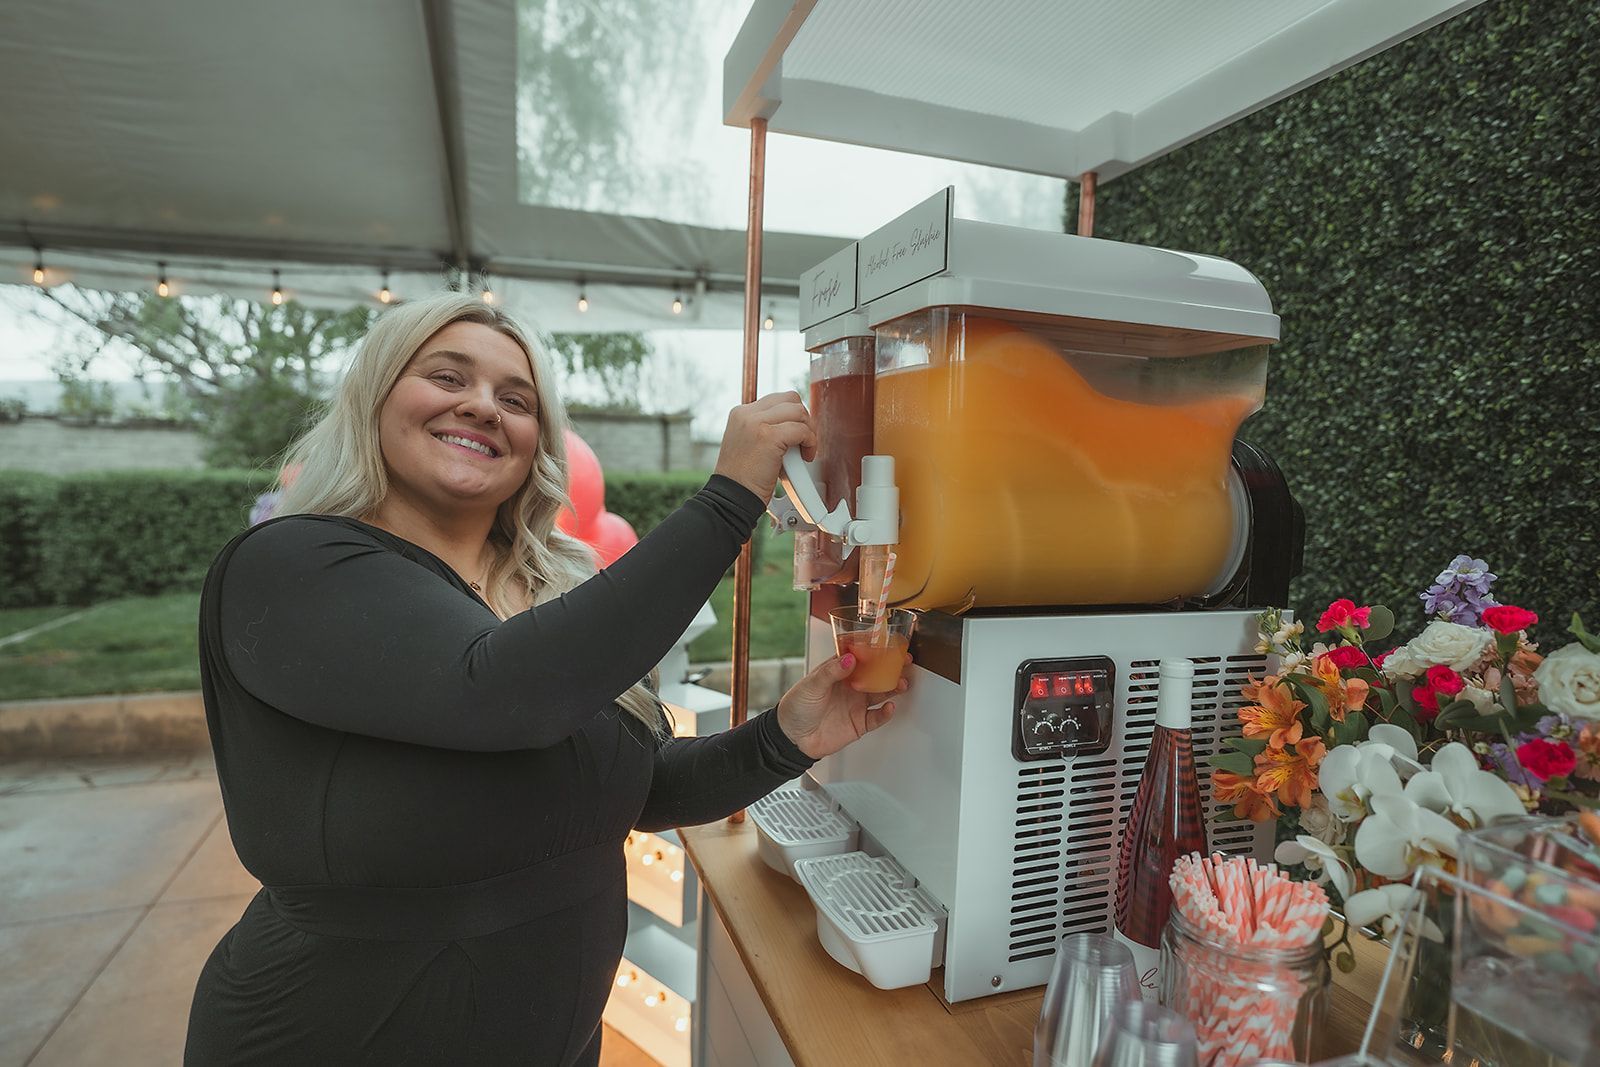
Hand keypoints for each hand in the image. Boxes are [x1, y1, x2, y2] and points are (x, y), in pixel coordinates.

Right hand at [713, 392, 815, 504]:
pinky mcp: (770, 437)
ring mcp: (757, 423)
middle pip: (790, 399)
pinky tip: (806, 456)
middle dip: (803, 418)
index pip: (776, 400)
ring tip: (804, 450)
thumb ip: (765, 430)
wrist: (732, 497)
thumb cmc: (742, 479)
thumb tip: (793, 425)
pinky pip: (802, 430)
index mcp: (741, 413)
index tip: (796, 434)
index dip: (791, 416)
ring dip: (808, 431)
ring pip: (798, 411)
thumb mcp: (748, 444)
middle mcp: (747, 414)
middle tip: (803, 440)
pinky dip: (810, 442)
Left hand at [775, 652, 910, 760]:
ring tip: (901, 683)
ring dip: (893, 688)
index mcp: (838, 672)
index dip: (874, 650)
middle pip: (876, 674)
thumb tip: (849, 659)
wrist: (792, 739)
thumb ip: (831, 672)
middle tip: (904, 661)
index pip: (860, 657)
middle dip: (891, 667)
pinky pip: (877, 717)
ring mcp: (855, 704)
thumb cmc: (796, 708)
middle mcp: (850, 687)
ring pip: (881, 693)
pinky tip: (890, 707)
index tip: (887, 644)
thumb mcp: (812, 685)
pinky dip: (885, 713)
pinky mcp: (858, 723)